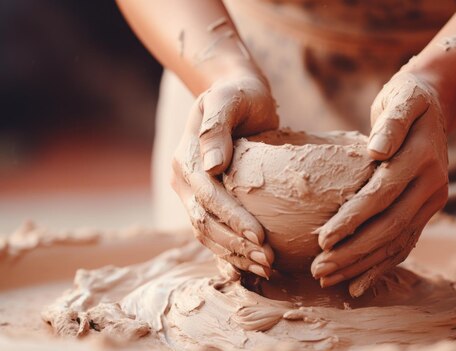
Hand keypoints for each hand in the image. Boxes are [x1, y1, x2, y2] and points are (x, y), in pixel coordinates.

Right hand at [171, 73, 277, 278]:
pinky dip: (227, 253)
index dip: (233, 219)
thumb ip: (217, 125)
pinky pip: (212, 234)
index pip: (208, 197)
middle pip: (205, 222)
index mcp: (185, 158)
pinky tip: (246, 269)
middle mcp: (182, 180)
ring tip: (266, 267)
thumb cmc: (239, 94)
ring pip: (207, 234)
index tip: (261, 237)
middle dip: (236, 244)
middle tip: (269, 261)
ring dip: (234, 254)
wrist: (238, 96)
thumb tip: (213, 165)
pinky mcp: (205, 201)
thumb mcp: (229, 98)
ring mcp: (191, 194)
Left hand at [311, 71, 448, 296]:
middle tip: (319, 269)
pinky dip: (381, 265)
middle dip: (353, 251)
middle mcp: (433, 184)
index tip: (322, 238)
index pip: (382, 194)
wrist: (433, 103)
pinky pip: (405, 242)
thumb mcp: (400, 98)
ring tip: (329, 281)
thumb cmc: (405, 98)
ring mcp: (433, 200)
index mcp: (423, 158)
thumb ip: (391, 122)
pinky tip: (358, 284)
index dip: (353, 218)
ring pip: (397, 241)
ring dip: (363, 265)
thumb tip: (376, 150)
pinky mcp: (427, 210)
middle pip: (390, 226)